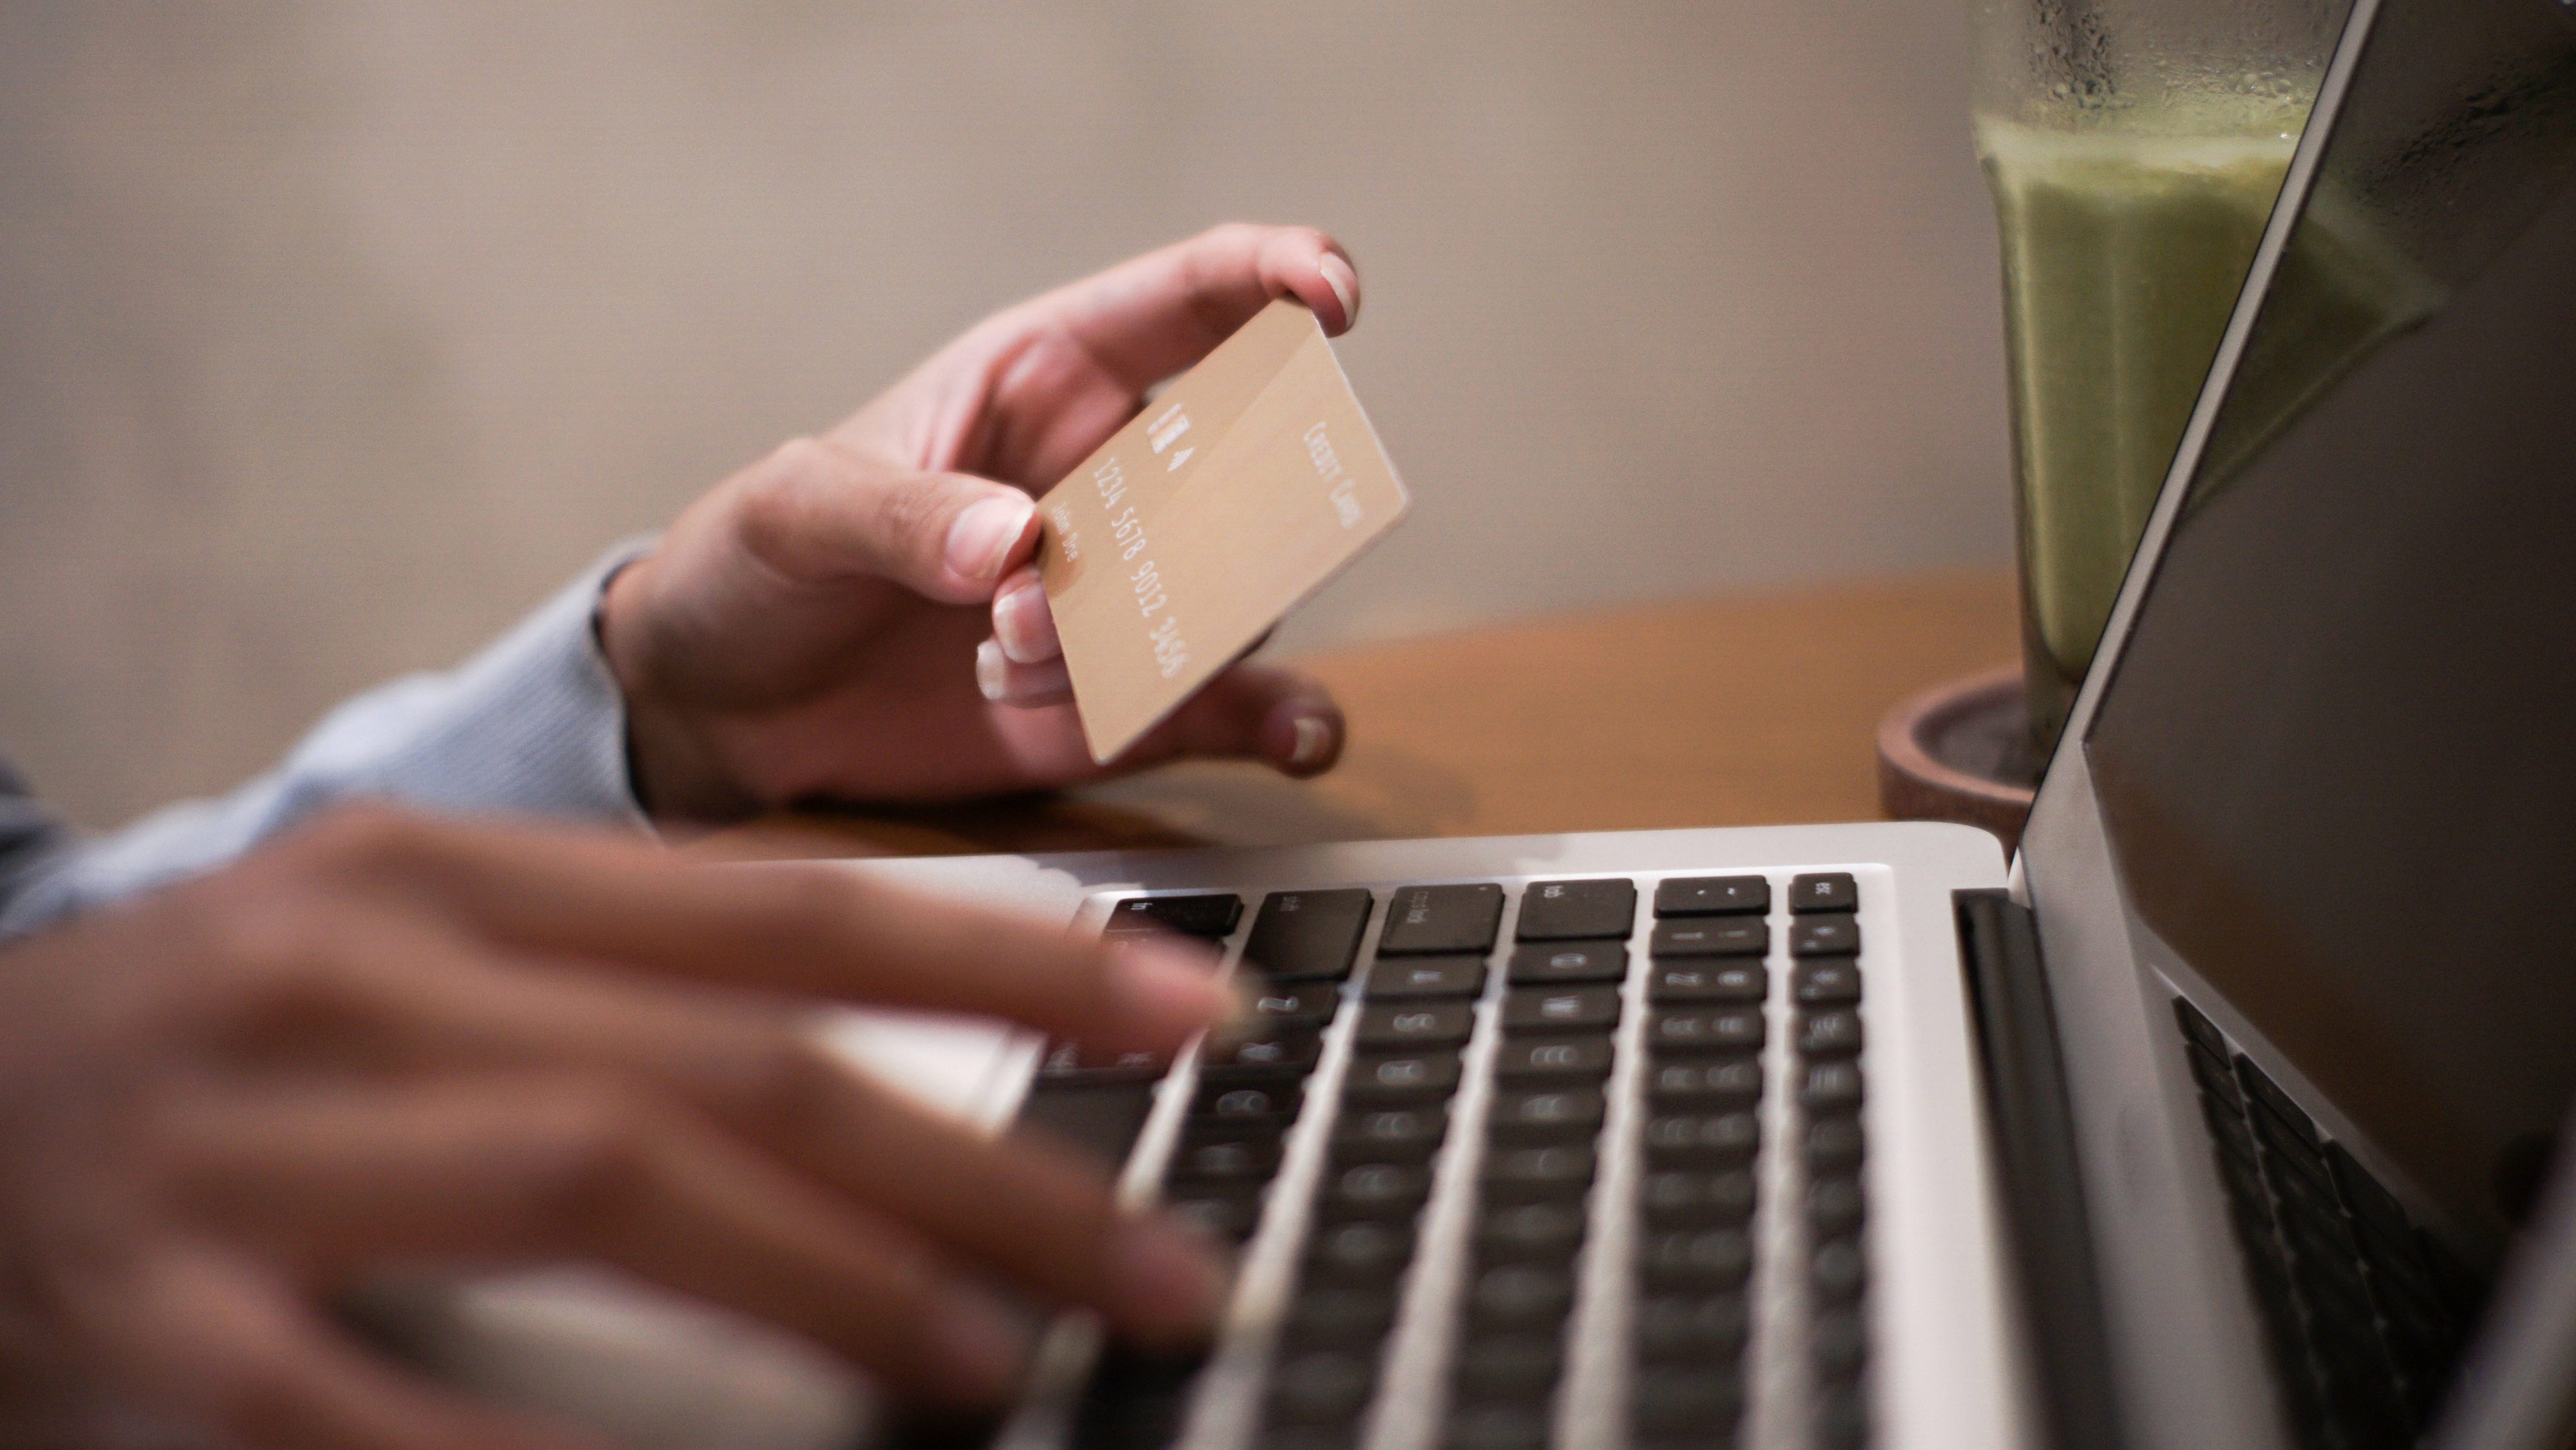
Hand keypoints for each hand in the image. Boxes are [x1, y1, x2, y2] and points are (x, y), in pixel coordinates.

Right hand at [0, 806, 1233, 1447]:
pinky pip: (379, 1409)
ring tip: (999, 1363)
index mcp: (447, 878)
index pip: (788, 913)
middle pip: (736, 1062)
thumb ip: (629, 993)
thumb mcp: (413, 960)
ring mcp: (247, 1142)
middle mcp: (358, 974)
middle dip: (985, 1167)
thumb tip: (885, 1070)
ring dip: (832, 1282)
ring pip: (601, 1181)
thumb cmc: (212, 1045)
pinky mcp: (153, 1319)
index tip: (1192, 1020)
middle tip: (1156, 1259)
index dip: (1015, 967)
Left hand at [598, 224, 1364, 821]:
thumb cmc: (754, 567)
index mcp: (1046, 380)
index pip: (1193, 303)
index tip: (1333, 297)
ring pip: (1226, 599)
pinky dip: (1284, 720)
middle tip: (1053, 590)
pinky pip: (1237, 706)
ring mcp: (1129, 595)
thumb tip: (1018, 546)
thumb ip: (902, 515)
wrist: (721, 711)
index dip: (1277, 279)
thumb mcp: (796, 511)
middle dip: (1186, 528)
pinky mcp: (1125, 702)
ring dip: (1136, 640)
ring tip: (1003, 665)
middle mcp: (1113, 481)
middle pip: (1244, 467)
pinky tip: (1296, 739)